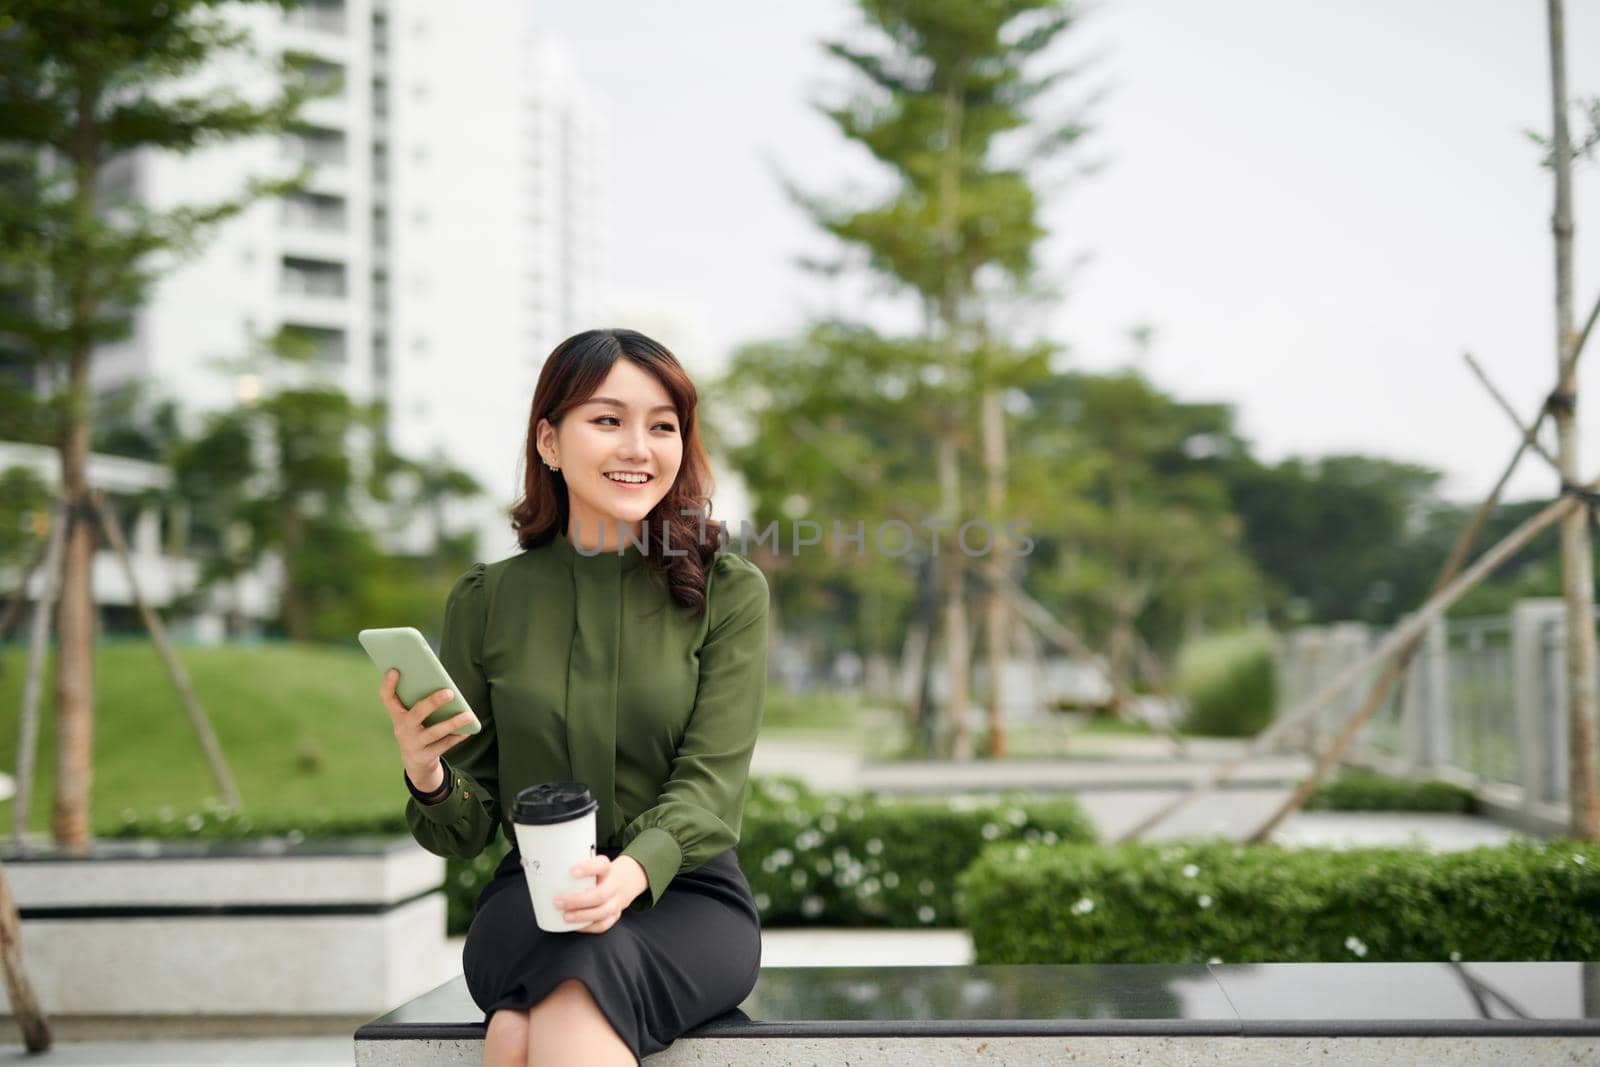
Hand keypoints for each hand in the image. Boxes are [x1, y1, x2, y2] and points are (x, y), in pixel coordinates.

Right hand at [379, 668, 473, 785]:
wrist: (415, 761)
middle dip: (433, 702)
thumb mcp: (413, 716)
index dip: (388, 685)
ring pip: (434, 732)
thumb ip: (420, 701)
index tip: (394, 670)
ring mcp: (412, 744)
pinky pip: (443, 746)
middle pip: (416, 714)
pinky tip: (467, 730)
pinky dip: (457, 737)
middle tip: (450, 692)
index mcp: (397, 714)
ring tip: (468, 715)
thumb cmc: (417, 729)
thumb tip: (444, 686)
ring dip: (452, 723)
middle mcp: (402, 729)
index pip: (386, 698)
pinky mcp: (424, 756)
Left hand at [554, 855, 648, 933]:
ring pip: (603, 912)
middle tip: (558, 902)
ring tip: (565, 916)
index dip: (588, 869)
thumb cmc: (601, 874)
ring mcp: (616, 902)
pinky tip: (575, 926)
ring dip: (582, 916)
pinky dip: (588, 927)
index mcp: (608, 870)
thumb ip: (575, 865)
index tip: (572, 871)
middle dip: (578, 901)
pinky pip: (603, 925)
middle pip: (600, 895)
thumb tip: (543, 868)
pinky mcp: (615, 915)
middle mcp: (614, 886)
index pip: (602, 866)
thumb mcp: (594, 864)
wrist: (626, 881)